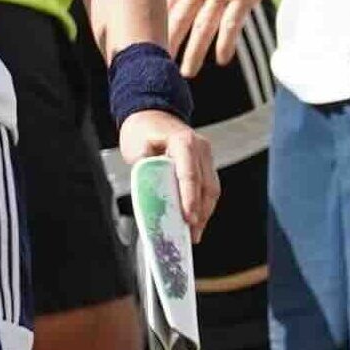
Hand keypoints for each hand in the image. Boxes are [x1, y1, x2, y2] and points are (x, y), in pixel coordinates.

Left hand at [116, 107, 216, 242]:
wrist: (151, 116)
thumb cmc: (143, 130)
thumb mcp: (137, 146)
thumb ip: (146, 168)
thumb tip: (152, 193)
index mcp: (184, 142)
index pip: (190, 175)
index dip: (190, 199)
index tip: (188, 218)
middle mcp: (200, 148)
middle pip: (206, 186)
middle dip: (200, 213)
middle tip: (192, 234)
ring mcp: (206, 156)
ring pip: (211, 189)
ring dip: (205, 213)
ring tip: (195, 234)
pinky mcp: (205, 165)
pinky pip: (208, 187)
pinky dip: (204, 206)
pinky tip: (197, 221)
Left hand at [164, 0, 268, 72]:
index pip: (166, 0)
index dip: (155, 21)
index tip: (146, 38)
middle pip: (180, 19)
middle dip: (169, 43)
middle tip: (158, 64)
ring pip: (203, 28)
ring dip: (194, 52)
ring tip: (186, 72)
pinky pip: (232, 25)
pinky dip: (226, 43)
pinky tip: (222, 61)